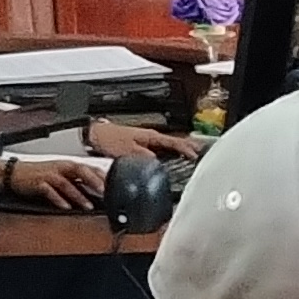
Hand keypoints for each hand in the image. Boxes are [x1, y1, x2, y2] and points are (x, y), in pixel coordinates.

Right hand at [0, 152, 106, 210]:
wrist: (15, 173)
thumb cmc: (39, 174)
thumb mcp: (60, 174)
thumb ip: (75, 179)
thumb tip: (94, 188)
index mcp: (66, 165)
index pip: (87, 167)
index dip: (100, 175)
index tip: (112, 183)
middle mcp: (59, 168)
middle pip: (80, 171)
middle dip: (93, 181)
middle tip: (104, 191)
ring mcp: (49, 175)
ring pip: (66, 184)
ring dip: (78, 195)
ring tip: (88, 206)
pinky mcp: (38, 183)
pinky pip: (50, 191)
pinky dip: (58, 199)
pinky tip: (66, 207)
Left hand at [86, 119, 202, 162]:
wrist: (96, 135)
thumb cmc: (110, 139)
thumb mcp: (129, 151)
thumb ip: (145, 157)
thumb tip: (158, 164)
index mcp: (151, 136)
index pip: (174, 142)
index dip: (186, 149)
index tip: (196, 156)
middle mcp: (151, 137)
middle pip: (175, 142)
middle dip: (190, 146)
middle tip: (202, 152)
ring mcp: (148, 140)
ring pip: (170, 145)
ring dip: (181, 149)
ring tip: (192, 153)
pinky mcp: (143, 145)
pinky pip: (162, 148)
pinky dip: (171, 151)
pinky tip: (173, 156)